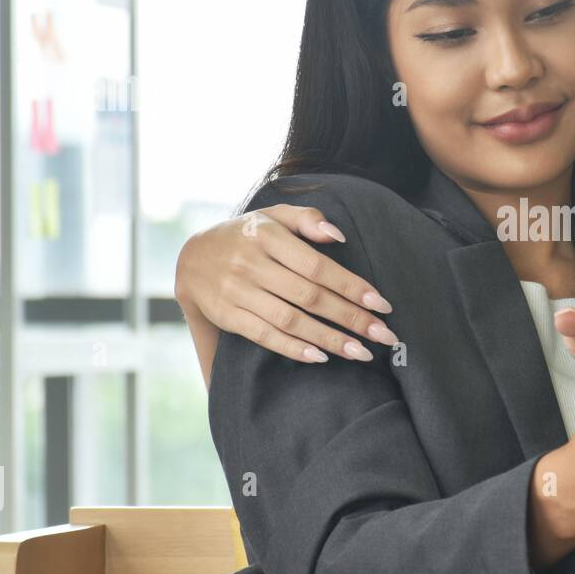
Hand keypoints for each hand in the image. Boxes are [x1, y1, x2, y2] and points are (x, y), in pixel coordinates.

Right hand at [174, 204, 397, 363]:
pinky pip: (264, 335)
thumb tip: (339, 235)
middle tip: (384, 335)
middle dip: (351, 317)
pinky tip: (321, 357)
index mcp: (268, 236)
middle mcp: (252, 264)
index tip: (382, 305)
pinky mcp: (227, 316)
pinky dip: (293, 348)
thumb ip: (307, 220)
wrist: (189, 258)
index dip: (352, 286)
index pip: (318, 266)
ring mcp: (237, 291)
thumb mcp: (273, 216)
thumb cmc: (246, 236)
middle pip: (310, 296)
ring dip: (329, 339)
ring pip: (291, 320)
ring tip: (361, 352)